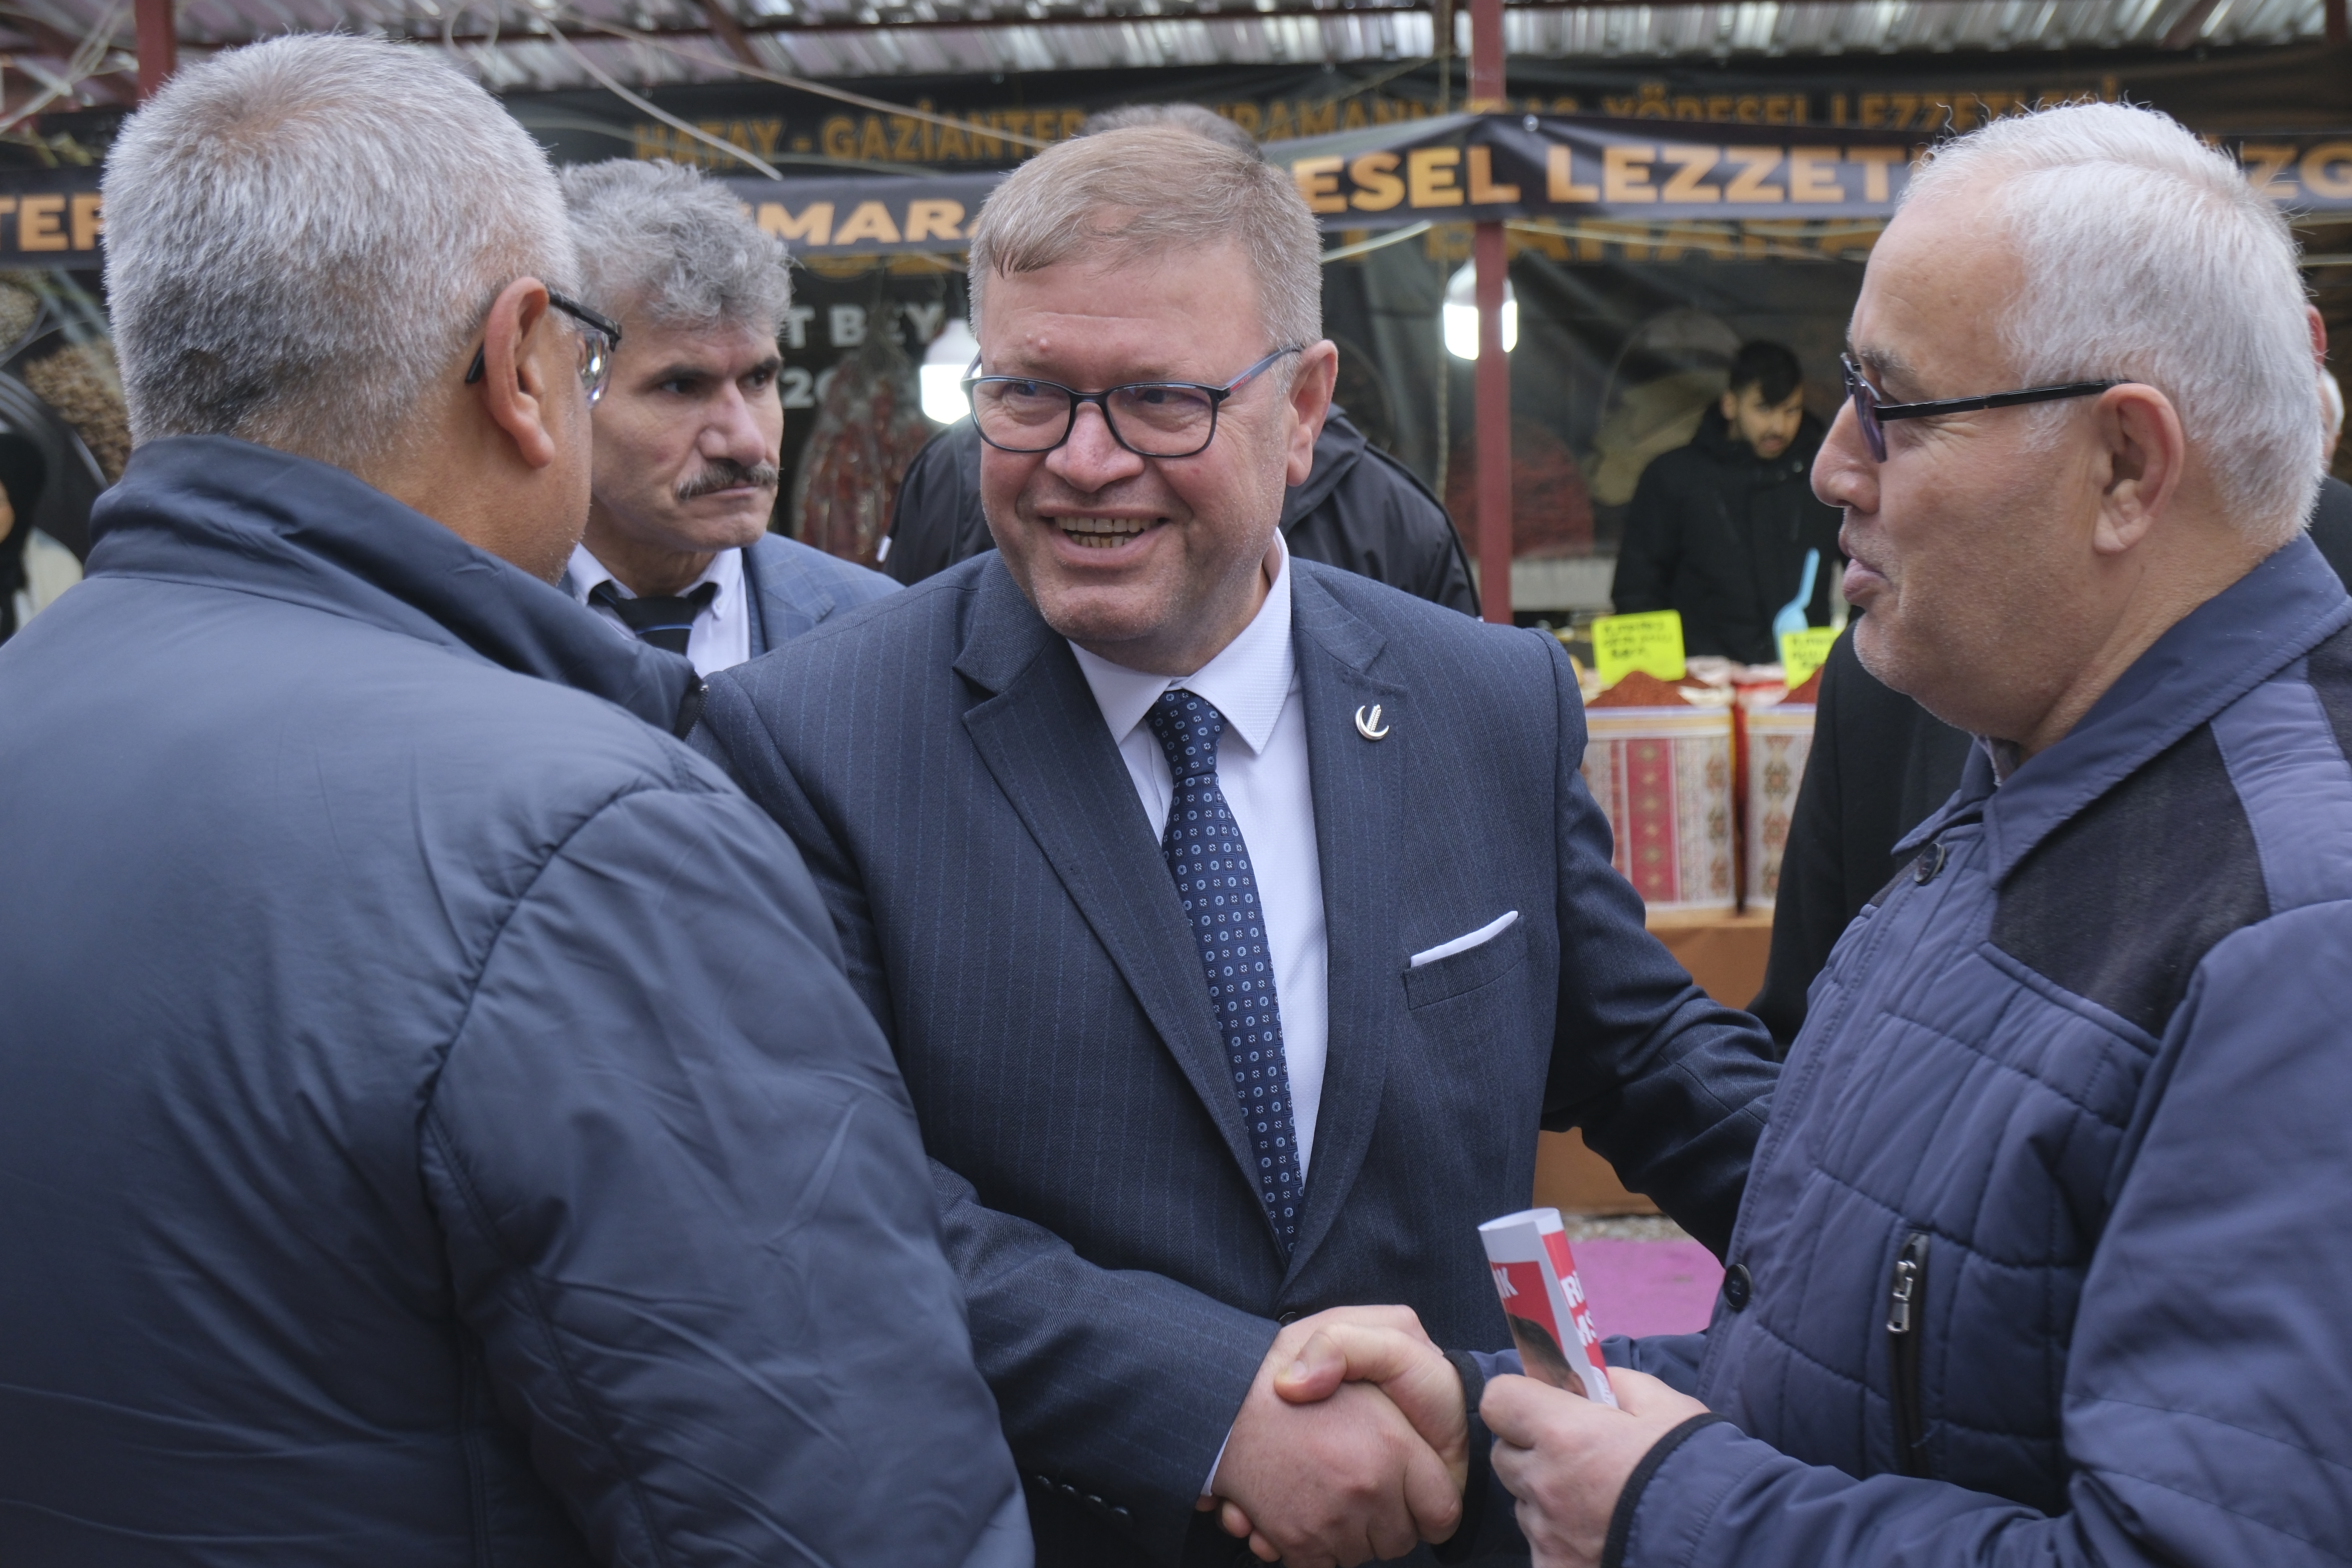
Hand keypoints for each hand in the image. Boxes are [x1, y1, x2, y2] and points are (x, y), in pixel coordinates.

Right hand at [1203, 1306, 1466, 1566]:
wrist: (1213, 1400)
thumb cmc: (1280, 1361)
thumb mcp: (1346, 1328)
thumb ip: (1393, 1342)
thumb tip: (1410, 1407)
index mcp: (1392, 1444)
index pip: (1443, 1510)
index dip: (1431, 1502)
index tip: (1416, 1492)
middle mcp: (1366, 1490)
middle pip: (1403, 1538)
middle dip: (1391, 1519)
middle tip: (1366, 1485)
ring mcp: (1331, 1523)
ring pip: (1365, 1554)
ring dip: (1354, 1534)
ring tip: (1332, 1492)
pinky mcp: (1297, 1544)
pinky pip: (1327, 1564)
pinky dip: (1318, 1546)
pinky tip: (1305, 1509)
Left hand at [1482, 1367, 1710, 1567]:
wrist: (1724, 1538)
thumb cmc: (1695, 1468)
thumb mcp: (1665, 1406)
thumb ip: (1619, 1384)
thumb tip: (1597, 1378)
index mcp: (1562, 1433)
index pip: (1498, 1400)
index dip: (1518, 1399)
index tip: (1542, 1404)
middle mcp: (1544, 1483)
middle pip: (1505, 1454)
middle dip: (1530, 1449)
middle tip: (1574, 1454)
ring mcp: (1548, 1533)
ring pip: (1524, 1503)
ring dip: (1546, 1497)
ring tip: (1596, 1500)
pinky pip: (1541, 1545)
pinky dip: (1560, 1540)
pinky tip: (1597, 1535)